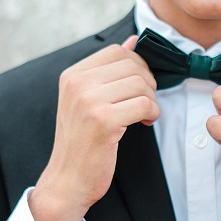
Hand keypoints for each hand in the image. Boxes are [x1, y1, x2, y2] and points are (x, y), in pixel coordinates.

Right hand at [30, 37, 158, 220]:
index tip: (138, 87)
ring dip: (151, 100)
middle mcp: (77, 83)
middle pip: (132, 65)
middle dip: (147, 84)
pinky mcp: (103, 120)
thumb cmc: (83, 142)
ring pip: (141, 83)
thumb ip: (109, 71)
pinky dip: (152, 113)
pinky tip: (144, 122)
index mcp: (72, 75)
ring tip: (143, 114)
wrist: (68, 180)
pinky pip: (144, 104)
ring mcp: (88, 100)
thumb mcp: (89, 100)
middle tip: (144, 103)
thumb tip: (132, 40)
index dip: (137, 66)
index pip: (117, 51)